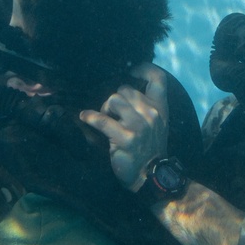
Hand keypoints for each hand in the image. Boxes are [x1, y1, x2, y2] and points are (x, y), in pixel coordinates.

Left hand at [80, 63, 168, 191]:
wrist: (150, 176)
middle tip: (112, 113)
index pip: (158, 79)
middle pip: (125, 89)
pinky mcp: (125, 137)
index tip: (132, 69)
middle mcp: (152, 114)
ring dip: (105, 108)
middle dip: (114, 99)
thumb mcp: (157, 125)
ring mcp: (139, 126)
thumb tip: (124, 88)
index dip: (144, 68)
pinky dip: (90, 117)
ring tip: (105, 119)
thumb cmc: (149, 149)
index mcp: (161, 109)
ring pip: (114, 100)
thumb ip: (146, 106)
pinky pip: (102, 120)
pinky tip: (84, 117)